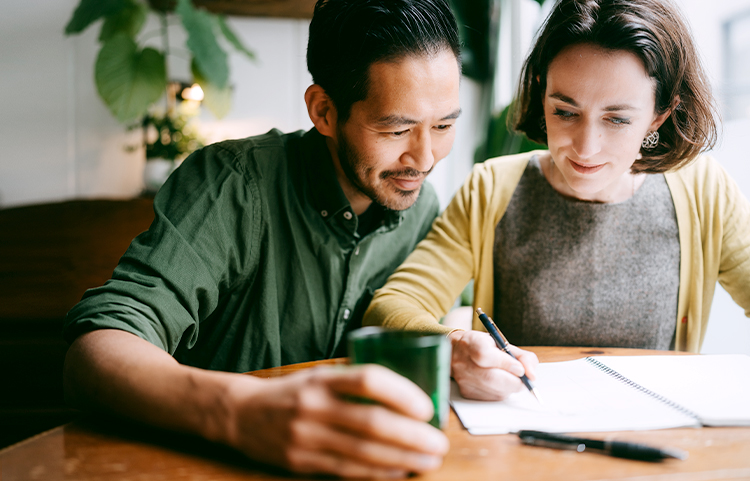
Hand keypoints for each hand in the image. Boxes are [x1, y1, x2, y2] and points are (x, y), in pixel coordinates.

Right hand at [224, 364, 449, 477]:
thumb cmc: (294, 392)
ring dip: (402, 459)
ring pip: (363, 452)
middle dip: (411, 436)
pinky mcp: (301, 462)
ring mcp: (306, 436)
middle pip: (371, 422)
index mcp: (322, 379)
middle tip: (438, 443)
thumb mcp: (320, 376)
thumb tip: (408, 394)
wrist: (243, 414)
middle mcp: (313, 406)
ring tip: (428, 461)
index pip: (367, 380)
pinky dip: (378, 472)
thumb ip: (355, 383)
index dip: (401, 393)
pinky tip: (399, 471)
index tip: (427, 407)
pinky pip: (347, 470)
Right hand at [448, 329, 537, 400]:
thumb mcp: (503, 343)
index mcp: (472, 343)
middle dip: (514, 382)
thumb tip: (532, 375)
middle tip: (523, 380)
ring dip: (509, 388)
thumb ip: (522, 357)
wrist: (457, 352)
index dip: (505, 363)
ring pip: (494, 391)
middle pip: (490, 377)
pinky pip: (491, 398)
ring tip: (510, 378)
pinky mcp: (466, 392)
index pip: (485, 355)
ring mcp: (463, 378)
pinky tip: (499, 384)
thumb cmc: (484, 346)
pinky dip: (501, 393)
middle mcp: (463, 361)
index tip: (519, 368)